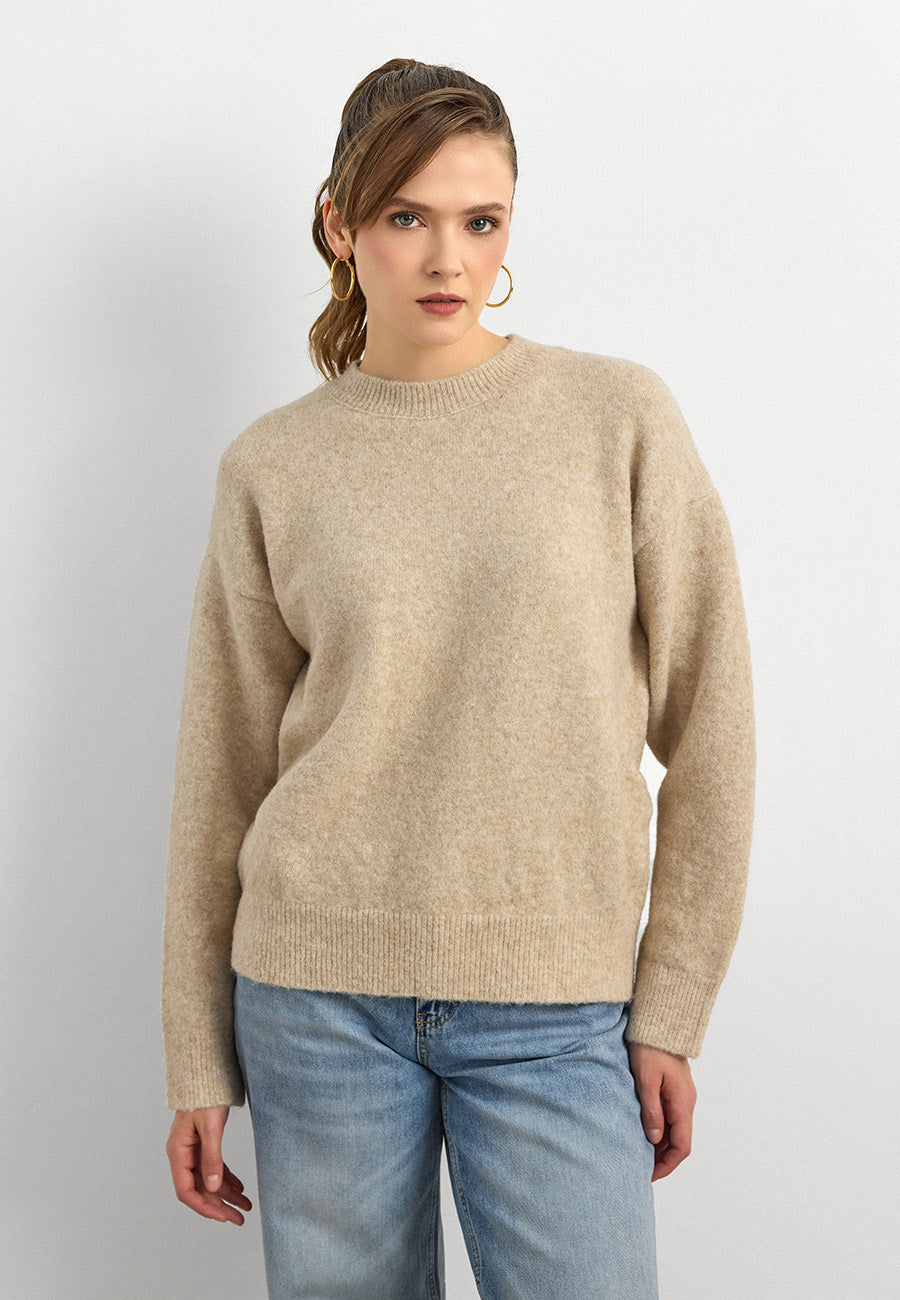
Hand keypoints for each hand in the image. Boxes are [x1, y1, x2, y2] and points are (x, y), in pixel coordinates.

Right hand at [166, 1105, 252, 1223]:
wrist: (206, 1075)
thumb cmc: (205, 1096)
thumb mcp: (211, 1127)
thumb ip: (212, 1157)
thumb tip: (214, 1187)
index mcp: (178, 1152)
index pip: (186, 1190)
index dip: (204, 1207)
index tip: (223, 1217)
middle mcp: (183, 1155)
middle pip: (199, 1189)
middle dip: (219, 1206)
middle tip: (239, 1218)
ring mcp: (193, 1151)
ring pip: (209, 1181)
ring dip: (226, 1195)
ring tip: (245, 1207)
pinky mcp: (204, 1145)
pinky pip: (214, 1169)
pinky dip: (227, 1180)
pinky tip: (240, 1189)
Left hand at [626, 1042, 696, 1181]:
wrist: (659, 1022)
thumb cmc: (650, 1047)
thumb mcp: (646, 1079)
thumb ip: (652, 1111)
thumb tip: (654, 1139)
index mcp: (683, 1102)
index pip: (682, 1146)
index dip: (668, 1164)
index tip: (650, 1175)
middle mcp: (687, 1102)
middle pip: (679, 1141)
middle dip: (662, 1158)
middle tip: (641, 1169)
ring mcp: (682, 1096)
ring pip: (675, 1130)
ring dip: (660, 1145)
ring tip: (639, 1154)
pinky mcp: (675, 1089)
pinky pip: (671, 1117)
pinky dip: (660, 1130)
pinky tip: (644, 1132)